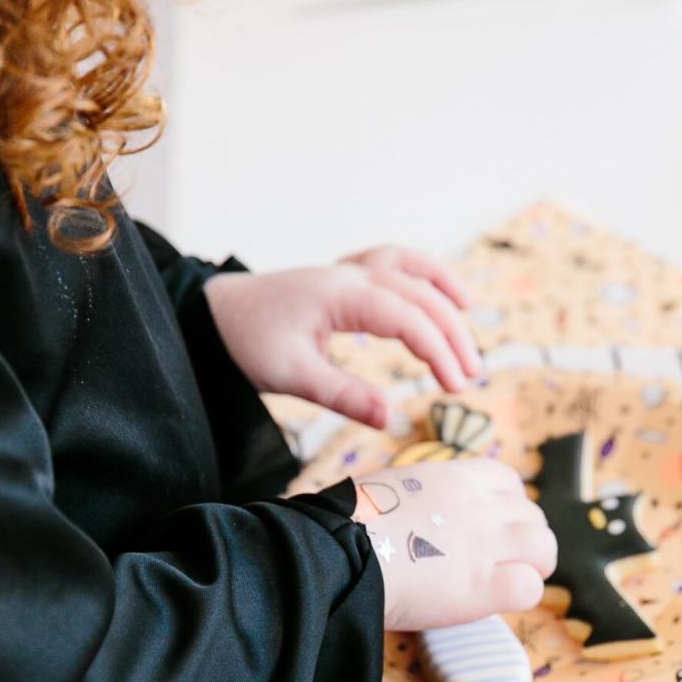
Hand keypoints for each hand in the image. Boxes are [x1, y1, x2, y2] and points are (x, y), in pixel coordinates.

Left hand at [204, 245, 479, 427]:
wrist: (212, 314)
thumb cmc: (247, 342)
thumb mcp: (292, 376)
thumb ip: (344, 396)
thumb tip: (391, 420)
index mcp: (342, 295)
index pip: (409, 318)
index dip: (439, 351)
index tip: (455, 386)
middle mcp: (351, 275)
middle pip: (420, 294)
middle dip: (451, 333)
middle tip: (467, 377)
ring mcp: (347, 271)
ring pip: (411, 269)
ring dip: (443, 292)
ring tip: (469, 317)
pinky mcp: (342, 277)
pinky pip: (393, 261)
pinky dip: (421, 271)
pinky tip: (437, 291)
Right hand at [351, 459, 556, 630]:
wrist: (337, 550)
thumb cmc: (347, 523)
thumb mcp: (391, 488)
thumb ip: (423, 496)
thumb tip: (421, 514)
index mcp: (457, 476)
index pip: (509, 482)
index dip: (507, 508)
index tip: (490, 528)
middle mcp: (481, 505)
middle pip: (533, 517)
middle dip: (522, 540)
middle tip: (499, 563)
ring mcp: (488, 545)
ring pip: (544, 549)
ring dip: (531, 567)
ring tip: (505, 583)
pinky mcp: (485, 586)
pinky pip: (530, 588)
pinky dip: (518, 596)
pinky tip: (493, 601)